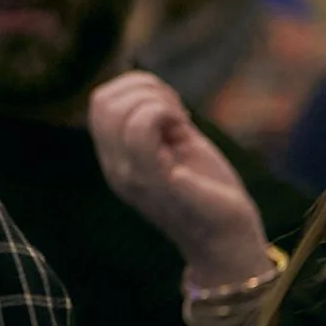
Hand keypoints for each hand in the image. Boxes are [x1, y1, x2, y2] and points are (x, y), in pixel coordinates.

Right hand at [87, 71, 270, 285]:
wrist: (226, 240)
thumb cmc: (208, 190)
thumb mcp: (174, 148)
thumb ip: (154, 122)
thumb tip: (146, 85)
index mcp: (115, 158)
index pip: (99, 102)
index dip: (135, 88)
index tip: (169, 109)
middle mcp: (115, 167)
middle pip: (103, 100)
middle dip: (145, 89)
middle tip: (176, 114)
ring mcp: (132, 175)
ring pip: (121, 110)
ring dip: (157, 101)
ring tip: (181, 123)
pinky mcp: (155, 180)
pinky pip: (140, 129)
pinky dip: (165, 113)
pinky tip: (185, 129)